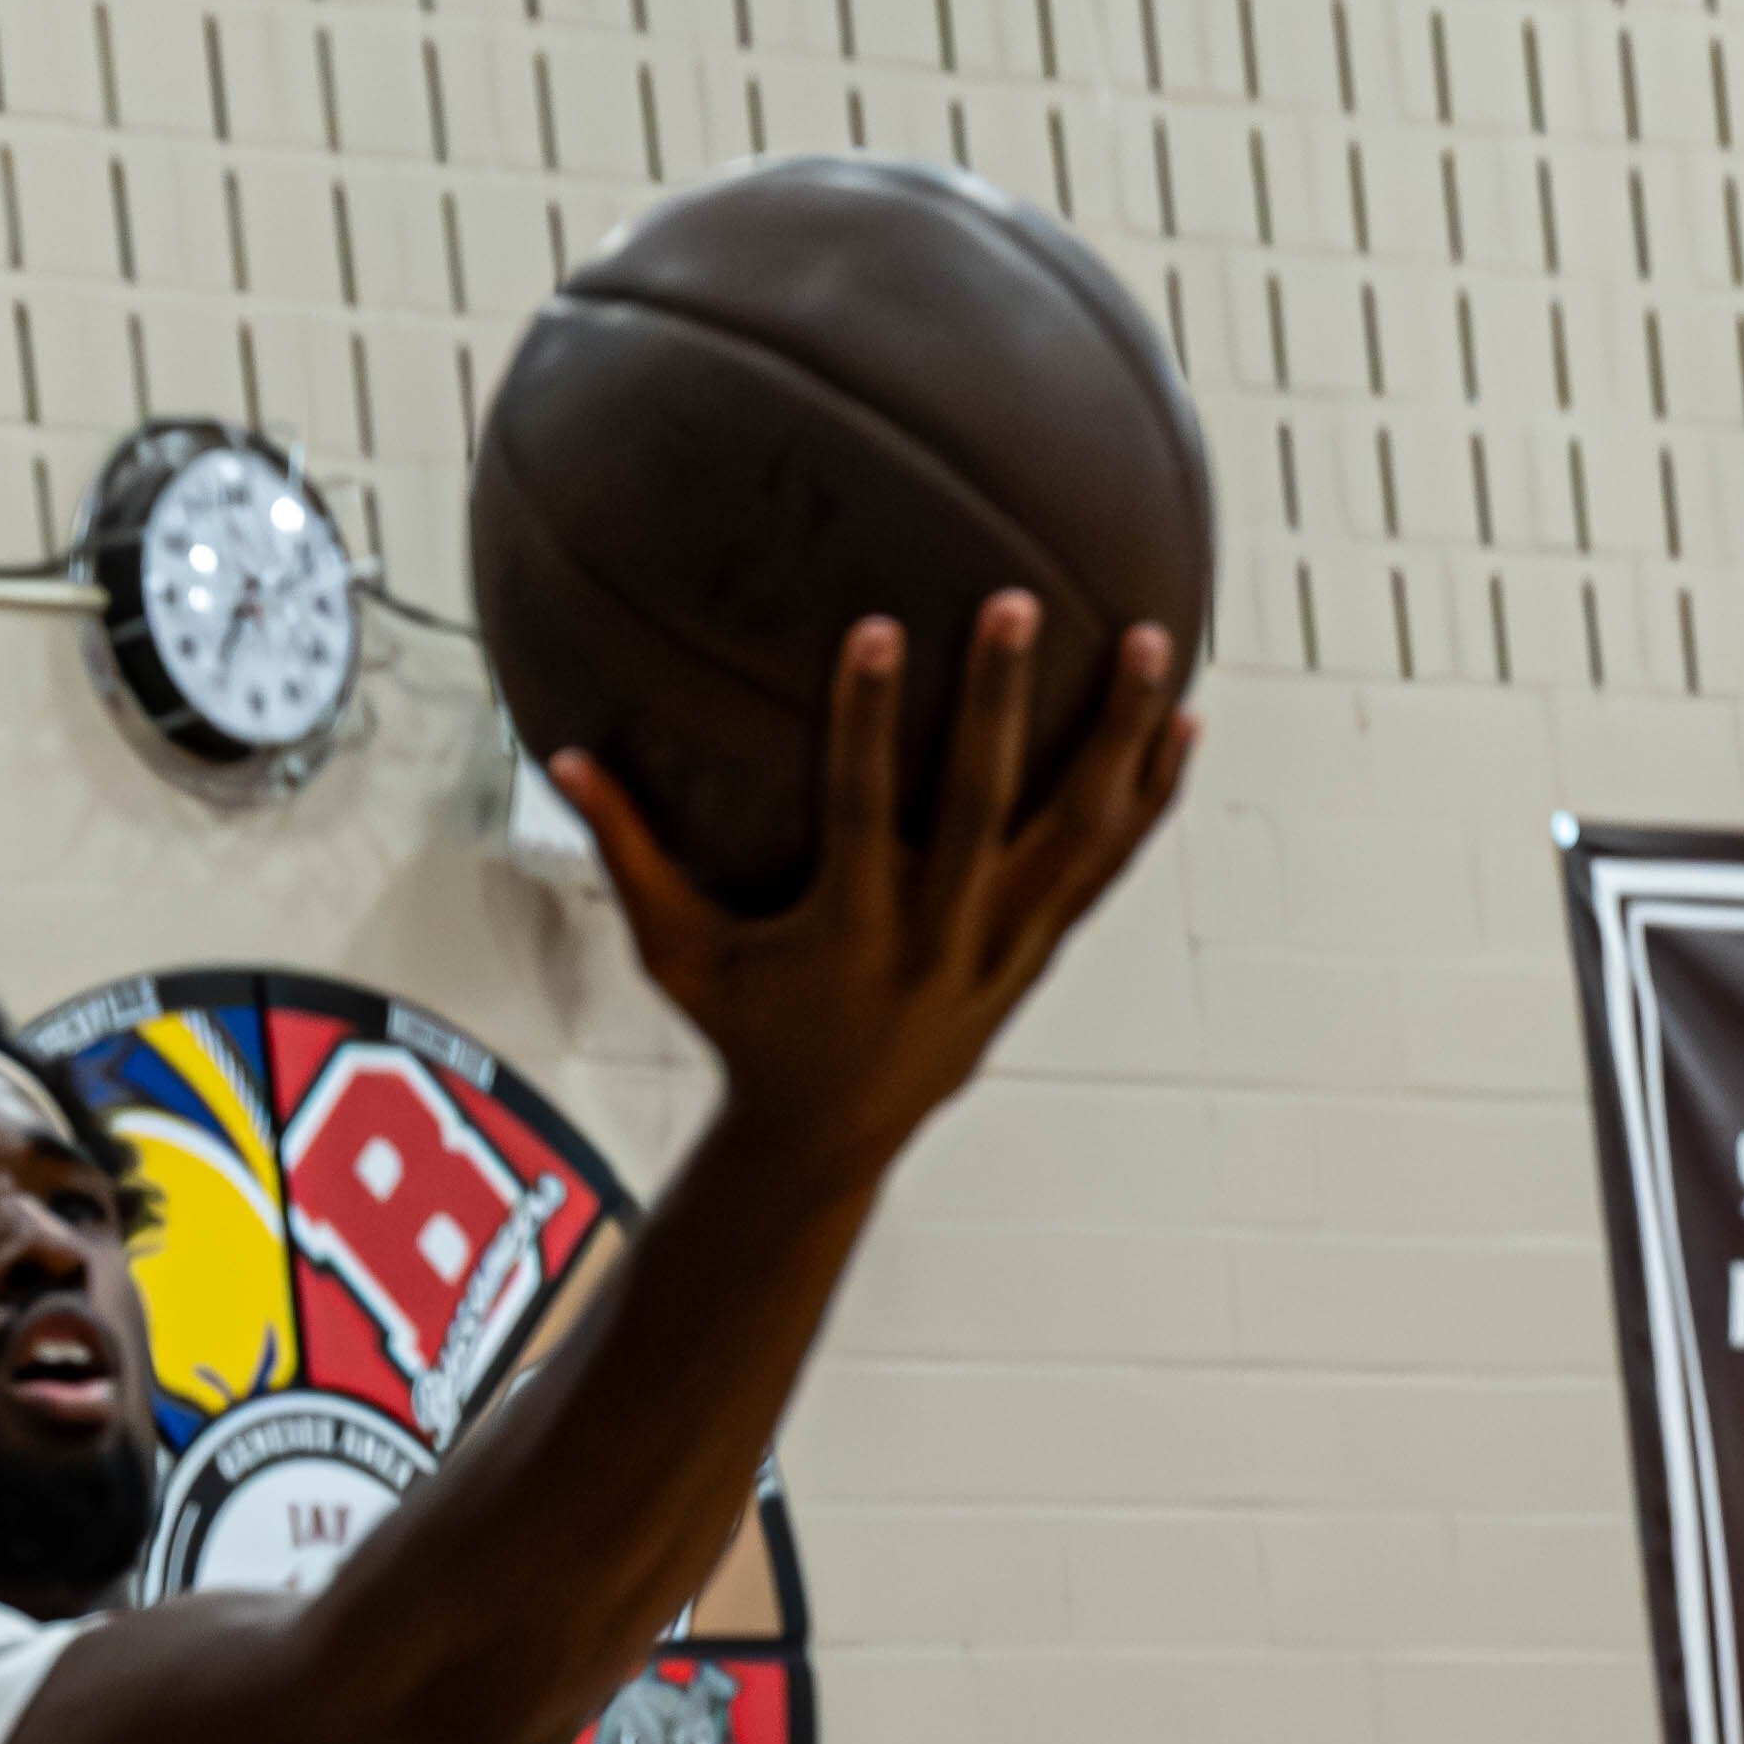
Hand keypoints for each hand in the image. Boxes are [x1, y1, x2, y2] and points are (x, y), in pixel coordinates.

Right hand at [558, 598, 1193, 1194]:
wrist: (831, 1141)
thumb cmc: (747, 1030)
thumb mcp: (680, 956)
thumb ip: (629, 855)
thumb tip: (562, 753)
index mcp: (852, 934)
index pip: (864, 815)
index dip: (869, 724)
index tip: (877, 628)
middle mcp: (938, 941)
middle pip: (983, 814)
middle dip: (999, 708)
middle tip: (1016, 602)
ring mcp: (1001, 949)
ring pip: (1076, 839)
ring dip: (1115, 742)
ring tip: (1149, 642)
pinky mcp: (1037, 953)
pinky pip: (1106, 870)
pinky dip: (1146, 800)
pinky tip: (1181, 721)